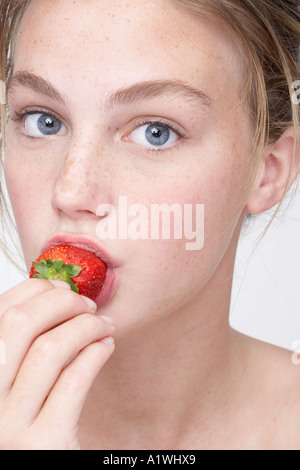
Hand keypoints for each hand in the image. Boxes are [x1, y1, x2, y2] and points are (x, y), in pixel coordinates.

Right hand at [0, 279, 114, 449]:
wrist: (48, 466)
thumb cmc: (39, 420)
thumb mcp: (20, 380)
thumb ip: (28, 342)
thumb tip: (57, 290)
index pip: (1, 309)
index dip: (36, 289)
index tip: (63, 288)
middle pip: (21, 321)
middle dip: (63, 302)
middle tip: (89, 306)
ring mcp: (9, 425)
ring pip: (50, 347)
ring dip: (87, 326)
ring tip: (105, 327)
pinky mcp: (44, 444)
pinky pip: (74, 381)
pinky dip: (96, 353)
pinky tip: (106, 347)